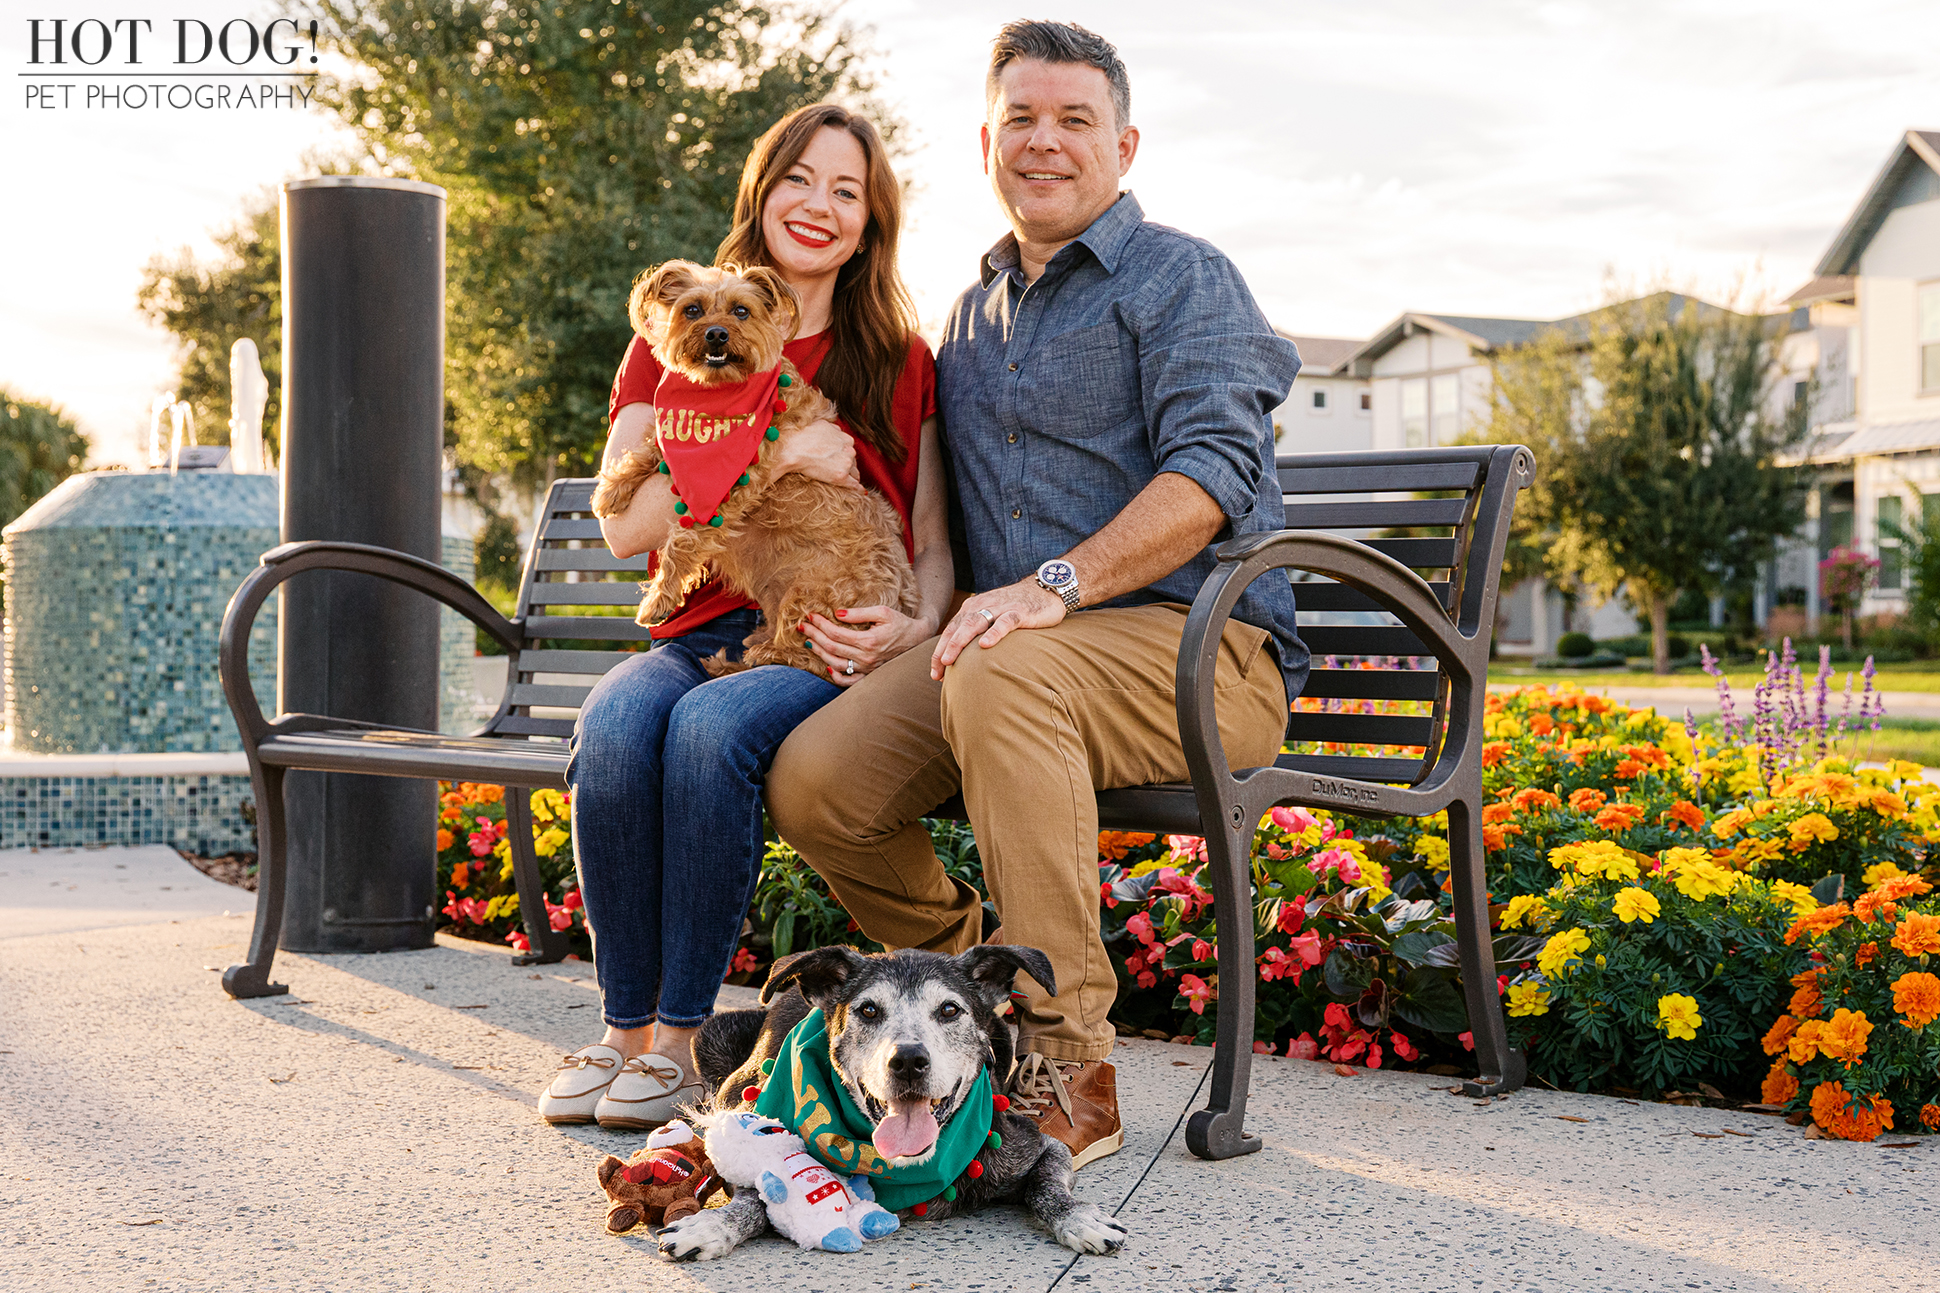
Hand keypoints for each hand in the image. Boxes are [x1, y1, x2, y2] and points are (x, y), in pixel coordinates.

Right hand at [772, 417, 861, 489]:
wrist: (792, 449)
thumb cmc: (802, 437)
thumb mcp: (821, 425)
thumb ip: (833, 429)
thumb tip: (837, 431)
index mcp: (845, 438)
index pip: (849, 448)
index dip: (843, 455)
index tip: (838, 459)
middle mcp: (849, 449)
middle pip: (852, 460)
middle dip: (847, 465)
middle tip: (837, 470)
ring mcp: (846, 463)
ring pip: (854, 472)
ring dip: (851, 476)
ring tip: (846, 481)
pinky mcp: (840, 476)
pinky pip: (854, 484)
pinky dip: (857, 488)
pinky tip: (860, 491)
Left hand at [801, 605, 937, 687]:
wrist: (917, 640)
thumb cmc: (900, 623)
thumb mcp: (882, 612)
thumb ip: (859, 613)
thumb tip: (837, 613)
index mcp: (869, 641)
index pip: (836, 633)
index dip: (821, 624)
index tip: (810, 616)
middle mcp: (866, 657)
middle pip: (832, 647)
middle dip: (815, 635)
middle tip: (802, 626)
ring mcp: (867, 668)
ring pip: (836, 663)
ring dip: (820, 652)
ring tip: (809, 641)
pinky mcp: (869, 674)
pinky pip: (849, 681)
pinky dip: (836, 676)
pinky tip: (827, 665)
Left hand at [929, 580, 1065, 679]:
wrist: (1045, 590)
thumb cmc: (1016, 609)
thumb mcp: (991, 617)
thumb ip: (977, 632)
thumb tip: (962, 660)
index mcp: (972, 608)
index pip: (951, 631)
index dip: (940, 651)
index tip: (935, 674)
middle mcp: (982, 606)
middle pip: (958, 628)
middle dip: (945, 650)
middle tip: (938, 671)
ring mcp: (1000, 608)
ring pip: (975, 623)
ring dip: (960, 642)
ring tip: (950, 660)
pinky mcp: (1019, 611)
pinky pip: (1005, 622)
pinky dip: (994, 633)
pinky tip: (985, 645)